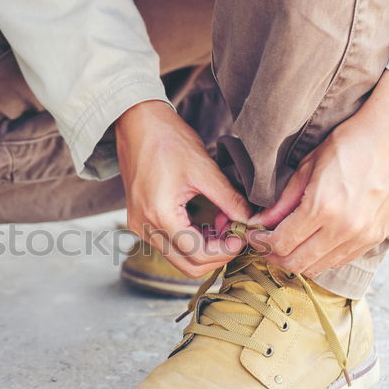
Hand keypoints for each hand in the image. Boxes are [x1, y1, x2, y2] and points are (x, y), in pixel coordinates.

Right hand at [116, 100, 251, 277]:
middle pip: (187, 265)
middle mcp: (144, 227)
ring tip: (223, 222)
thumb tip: (251, 221)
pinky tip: (207, 220)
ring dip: (205, 247)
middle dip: (216, 255)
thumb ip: (229, 199)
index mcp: (159, 215)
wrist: (137, 123)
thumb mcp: (204, 169)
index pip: (197, 254)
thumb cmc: (168, 140)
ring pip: (179, 258)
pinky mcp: (140, 221)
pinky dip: (191, 239)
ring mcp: (139, 226)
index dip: (225, 251)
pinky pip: (169, 244)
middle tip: (236, 235)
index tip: (242, 236)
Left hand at [245, 70, 388, 278]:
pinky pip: (340, 261)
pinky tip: (313, 242)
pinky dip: (321, 258)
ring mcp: (362, 237)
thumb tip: (262, 223)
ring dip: (297, 260)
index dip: (261, 243)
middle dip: (275, 256)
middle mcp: (344, 229)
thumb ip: (284, 200)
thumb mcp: (308, 165)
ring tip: (287, 244)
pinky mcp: (375, 238)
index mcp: (323, 207)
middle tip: (265, 244)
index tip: (253, 235)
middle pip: (297, 263)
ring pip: (318, 268)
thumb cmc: (351, 142)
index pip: (281, 243)